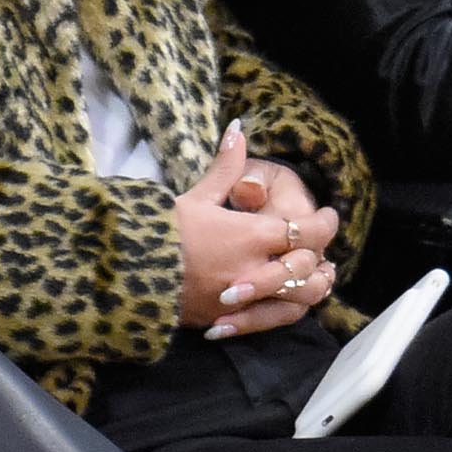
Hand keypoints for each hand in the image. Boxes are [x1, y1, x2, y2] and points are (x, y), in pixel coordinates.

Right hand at [177, 121, 339, 336]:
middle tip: (318, 247)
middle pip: (306, 268)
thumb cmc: (162, 229)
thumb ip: (226, 167)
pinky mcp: (223, 320)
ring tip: (310, 278)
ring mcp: (240, 300)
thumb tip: (238, 129)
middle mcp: (253, 269)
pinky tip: (279, 302)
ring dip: (308, 290)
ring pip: (296, 302)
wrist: (123, 271)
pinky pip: (266, 322)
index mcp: (251, 235)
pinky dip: (278, 313)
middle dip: (318, 258)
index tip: (328, 216)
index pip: (306, 230)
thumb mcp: (197, 195)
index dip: (324, 224)